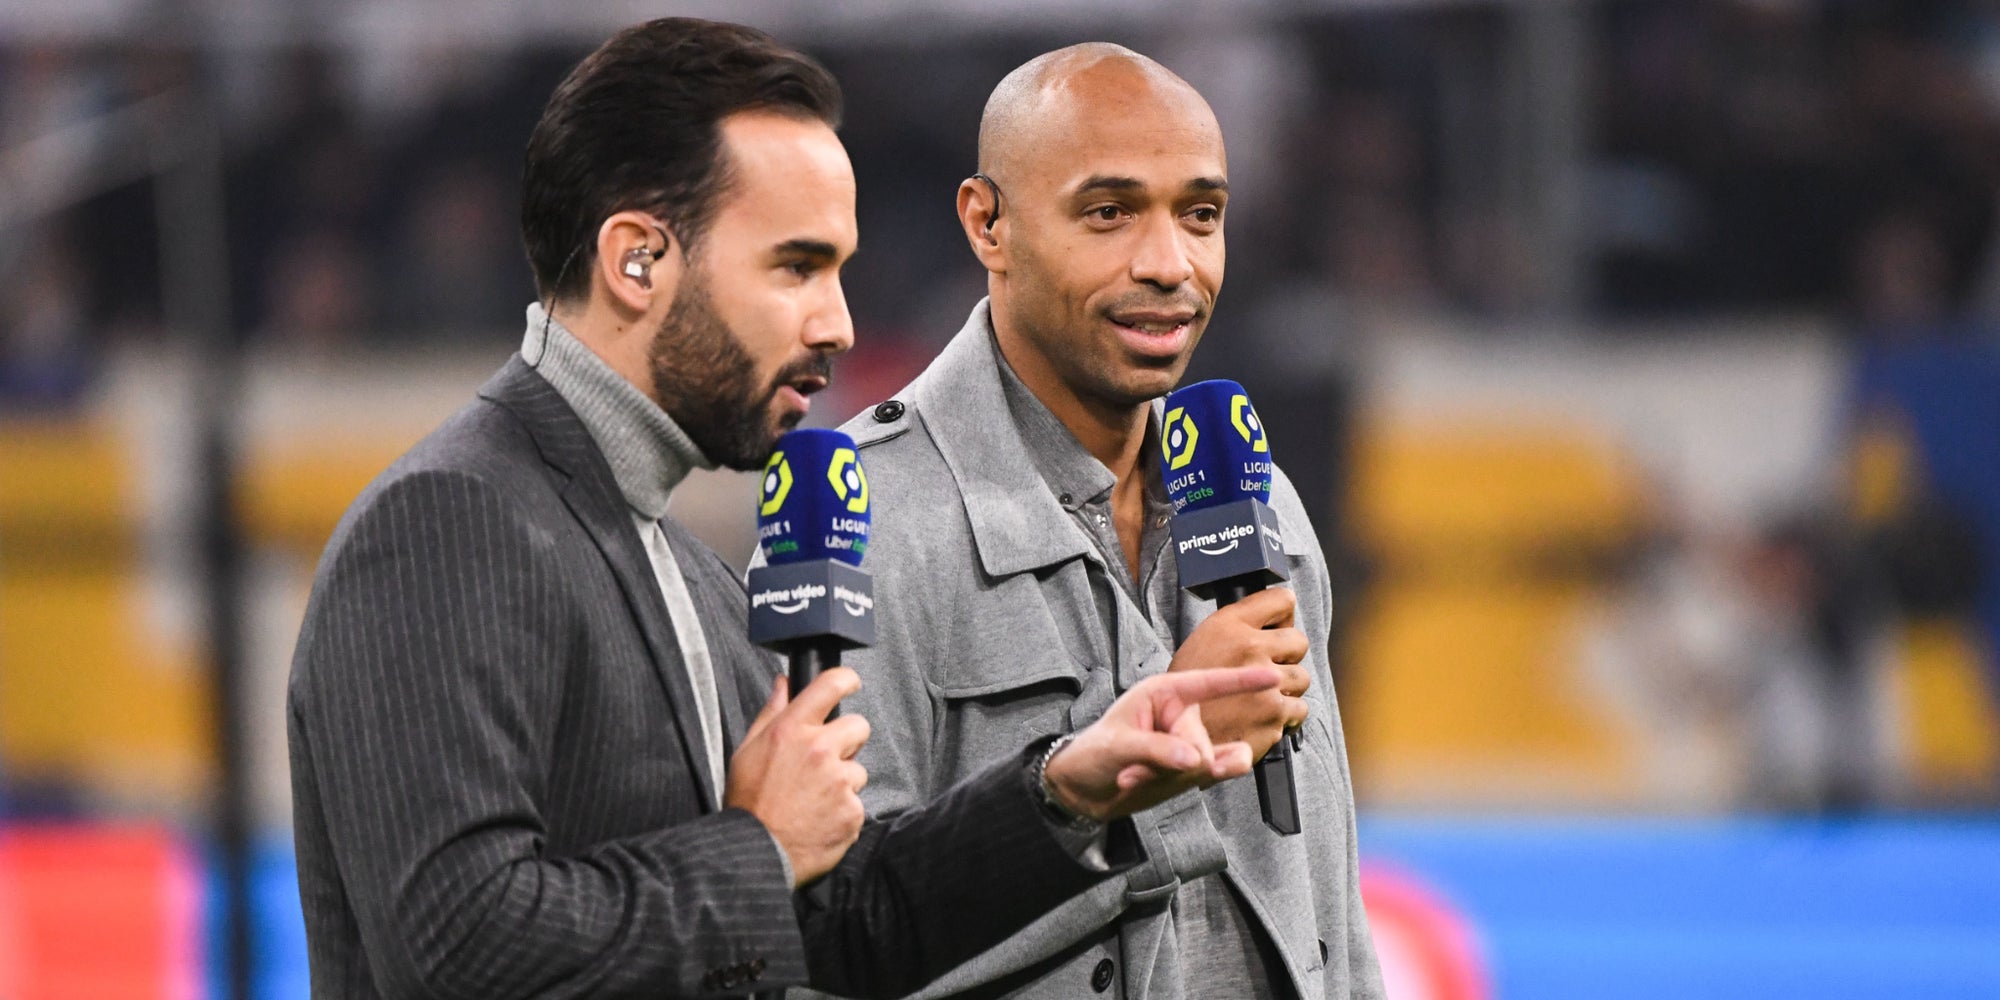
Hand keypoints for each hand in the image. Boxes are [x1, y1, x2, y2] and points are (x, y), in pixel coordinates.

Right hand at [724, 668, 870, 885]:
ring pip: (859, 770)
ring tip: (815, 799)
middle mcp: (820, 749)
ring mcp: (840, 781)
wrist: (756, 851)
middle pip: (860, 726)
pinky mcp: (853, 811)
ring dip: (844, 781)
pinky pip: (857, 803)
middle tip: (827, 760)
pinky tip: (821, 818)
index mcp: (792, 729)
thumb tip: (784, 683)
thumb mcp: (747, 750)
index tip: (850, 684)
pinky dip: (843, 811)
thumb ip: (772, 713)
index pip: (831, 684)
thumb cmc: (748, 801)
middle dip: (848, 740)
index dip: (846, 680)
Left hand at [1041, 666, 1284, 821]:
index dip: (1241, 681)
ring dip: (1176, 776)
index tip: (1272, 676)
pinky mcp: (1196, 767)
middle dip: (1173, 762)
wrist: (1085, 791)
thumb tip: (1196, 759)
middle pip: (1203, 742)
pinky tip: (1169, 781)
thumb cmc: (1093, 755)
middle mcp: (1181, 715)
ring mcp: (1191, 742)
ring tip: (1140, 775)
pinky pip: (1219, 771)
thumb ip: (1158, 751)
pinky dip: (1198, 780)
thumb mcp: (1117, 747)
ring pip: (1211, 762)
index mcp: (1163, 694)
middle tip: (1134, 768)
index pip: (1207, 683)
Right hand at [1167, 587, 1310, 758]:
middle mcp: (1249, 648)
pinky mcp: (1273, 716)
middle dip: (1287, 656)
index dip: (1282, 616)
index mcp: (1229, 625)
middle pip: (1298, 641)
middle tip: (1266, 669)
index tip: (1276, 628)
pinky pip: (1298, 710)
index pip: (1282, 600)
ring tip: (1260, 696)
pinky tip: (1261, 717)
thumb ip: (1237, 630)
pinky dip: (1285, 717)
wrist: (1172, 739)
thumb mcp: (1201, 643)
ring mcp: (1265, 683)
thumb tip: (1274, 626)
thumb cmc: (1183, 693)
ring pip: (1302, 678)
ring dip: (1287, 689)